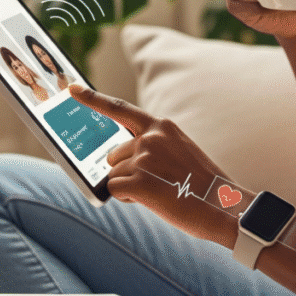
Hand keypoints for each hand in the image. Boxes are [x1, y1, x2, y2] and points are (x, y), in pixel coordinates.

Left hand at [68, 85, 242, 247]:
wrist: (223, 206)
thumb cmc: (203, 184)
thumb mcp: (181, 152)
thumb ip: (153, 147)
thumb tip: (120, 159)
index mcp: (163, 126)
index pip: (120, 109)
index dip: (92, 99)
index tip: (72, 89)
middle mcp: (151, 137)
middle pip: (113, 154)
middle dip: (125, 170)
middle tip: (155, 182)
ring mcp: (144, 158)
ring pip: (114, 174)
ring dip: (129, 186)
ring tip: (158, 192)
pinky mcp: (139, 181)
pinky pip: (115, 190)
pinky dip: (127, 198)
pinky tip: (151, 200)